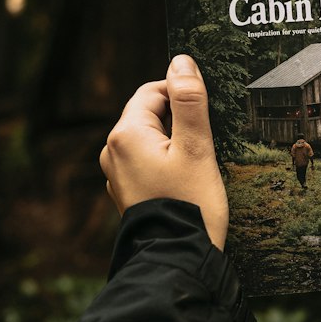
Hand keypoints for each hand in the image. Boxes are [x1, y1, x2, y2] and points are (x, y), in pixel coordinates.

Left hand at [99, 55, 228, 249]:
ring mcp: (116, 176)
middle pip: (149, 115)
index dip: (182, 94)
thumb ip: (189, 100)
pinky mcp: (127, 194)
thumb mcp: (196, 147)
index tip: (208, 111)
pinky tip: (187, 180)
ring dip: (174, 142)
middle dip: (179, 119)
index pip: (153, 91)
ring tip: (200, 162)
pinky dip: (166, 163)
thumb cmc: (189, 205)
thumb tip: (181, 61)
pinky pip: (146, 164)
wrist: (176, 260)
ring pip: (149, 140)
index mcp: (126, 135)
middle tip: (208, 139)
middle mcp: (112, 152)